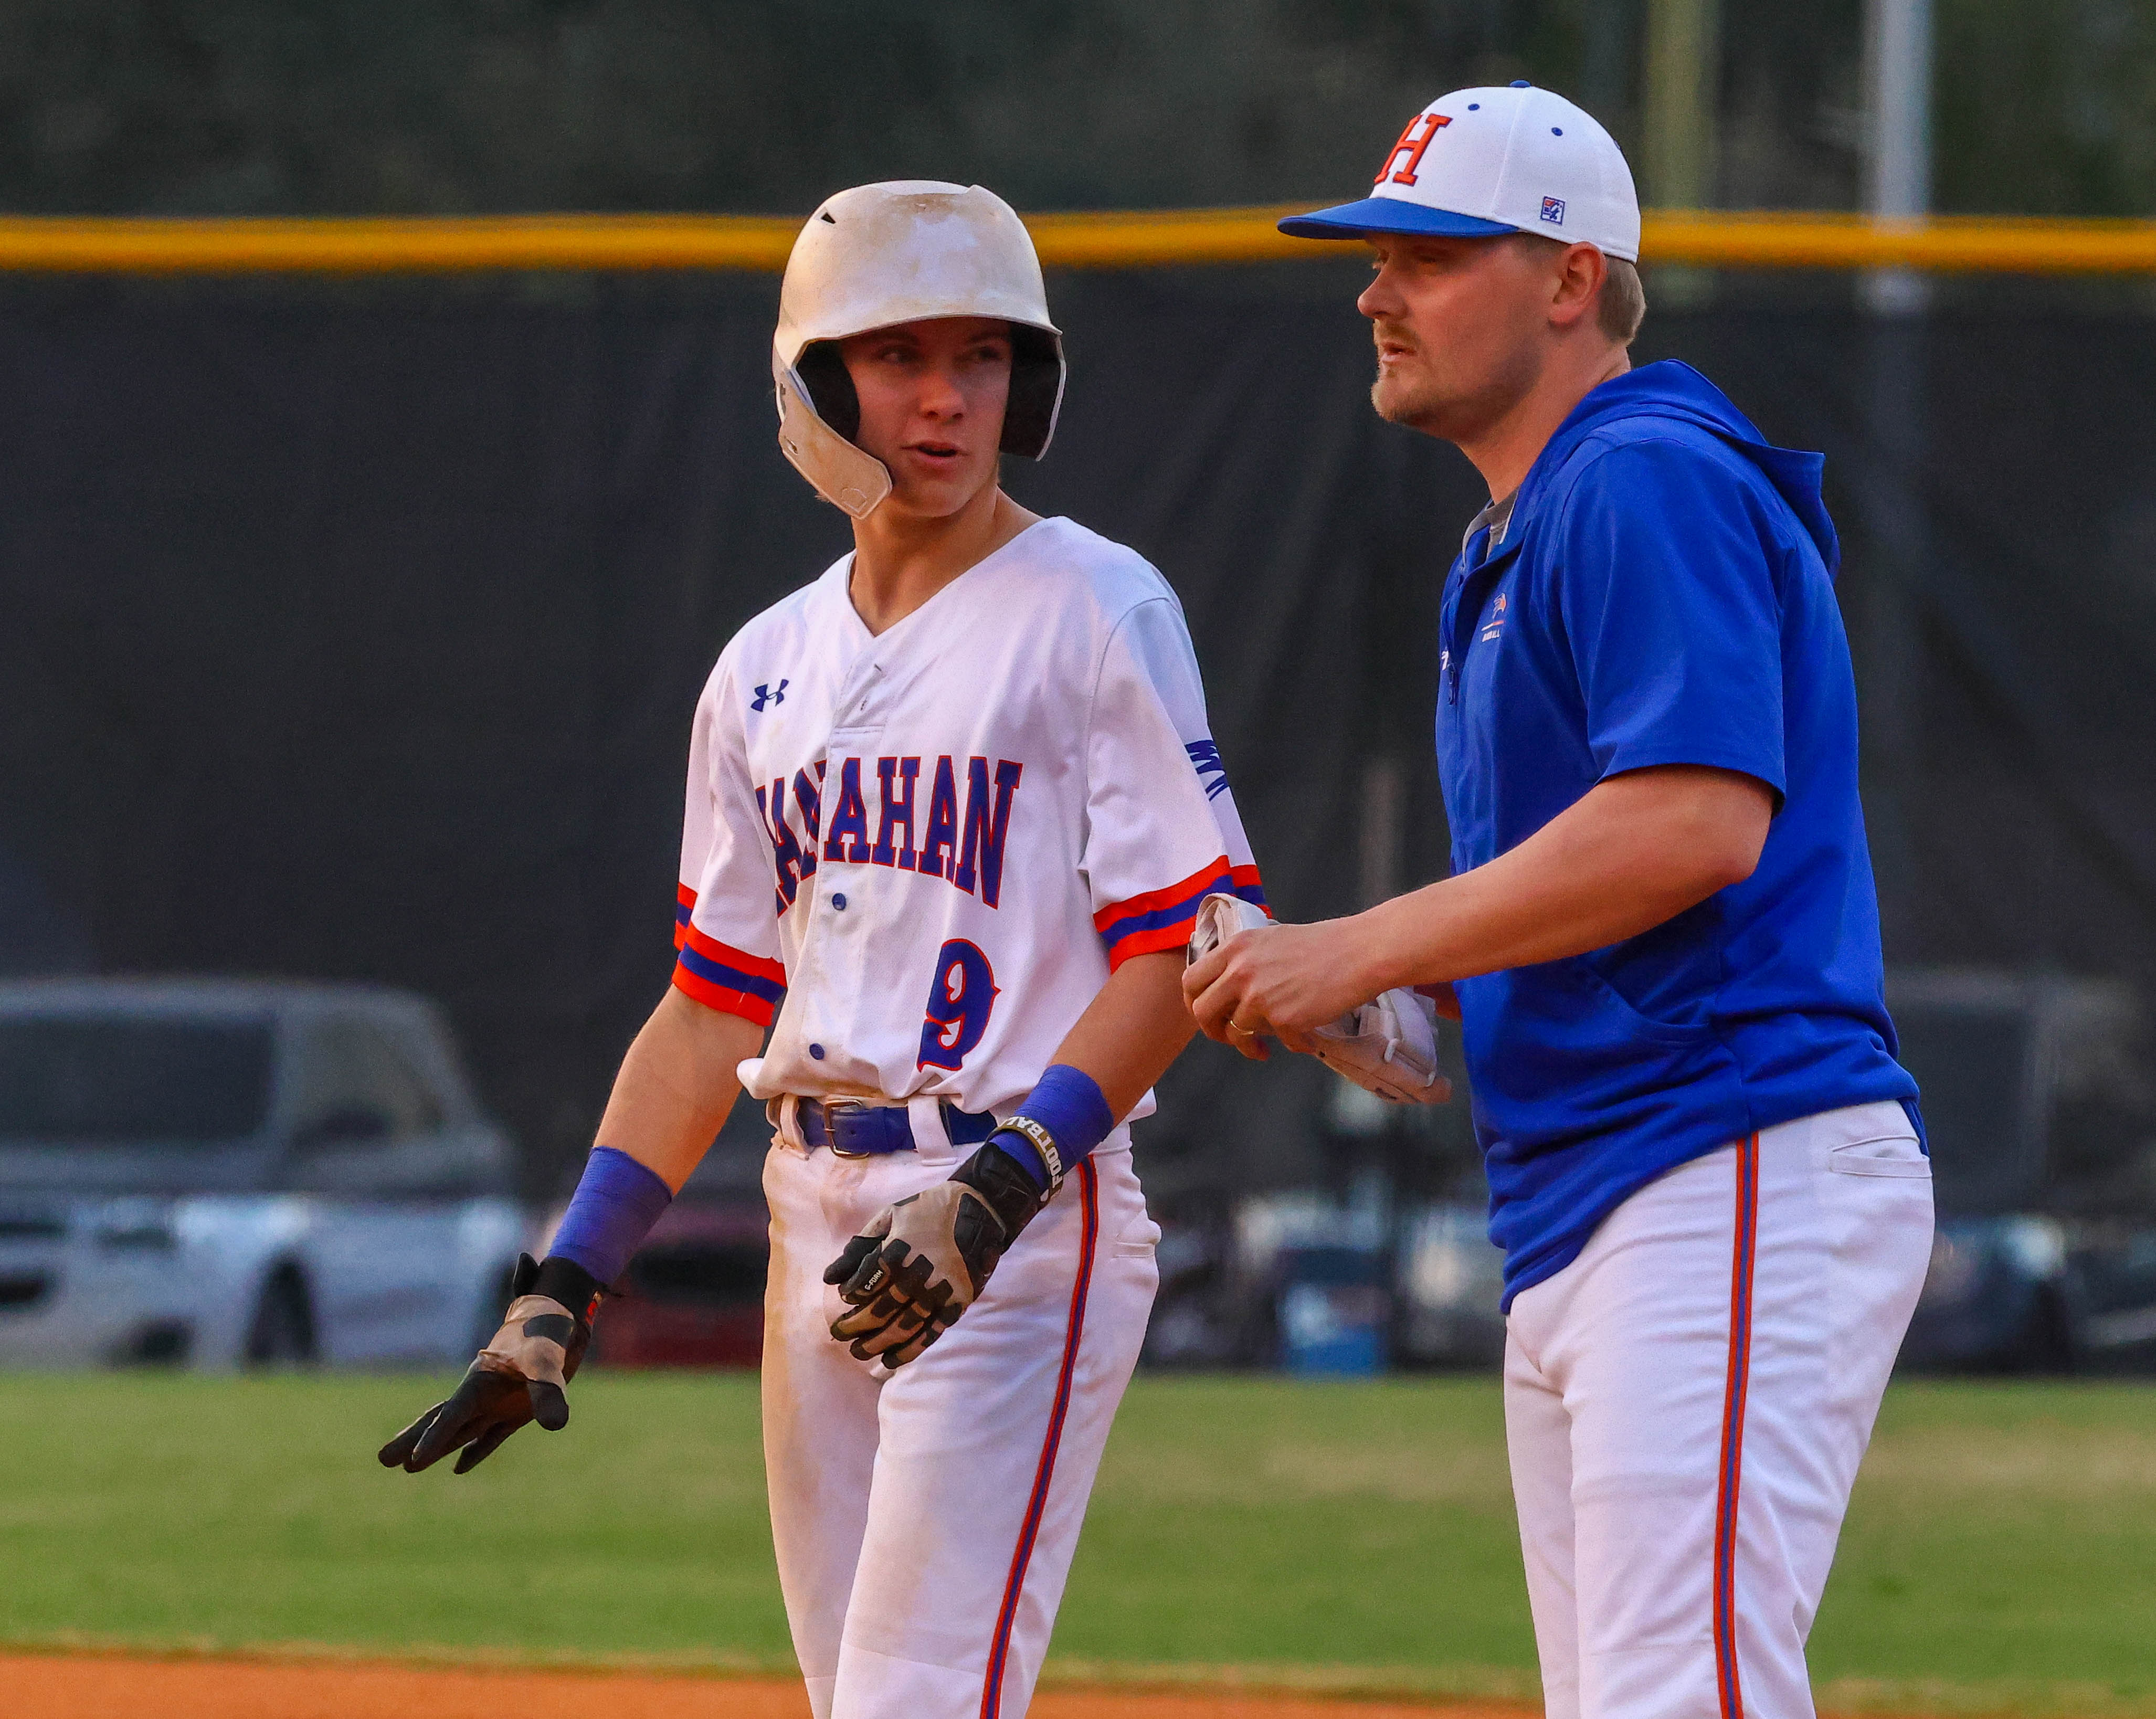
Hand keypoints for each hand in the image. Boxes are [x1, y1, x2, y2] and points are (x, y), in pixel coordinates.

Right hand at [378, 1253, 593, 1475]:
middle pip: (443, 1422)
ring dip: (437, 1449)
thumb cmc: (546, 1332)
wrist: (560, 1317)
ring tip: (407, 1468)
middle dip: (414, 1441)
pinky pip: (491, 1436)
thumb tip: (555, 1425)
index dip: (435, 1437)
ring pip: (460, 1431)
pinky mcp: (516, 1410)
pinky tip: (458, 1467)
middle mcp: (483, 1394)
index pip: (453, 1414)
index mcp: (481, 1379)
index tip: (412, 1460)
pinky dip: (476, 1451)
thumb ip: (548, 1391)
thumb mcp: (547, 1360)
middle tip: (381, 1460)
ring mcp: (497, 1403)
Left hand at [824, 1140, 1042, 1366]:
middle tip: (839, 1333)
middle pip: (878, 1312)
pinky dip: (908, 1351)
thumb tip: (828, 1279)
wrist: (980, 1211)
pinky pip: (929, 1334)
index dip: (850, 1296)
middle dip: (854, 1327)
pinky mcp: (957, 1304)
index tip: (846, 1298)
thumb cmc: (928, 1210)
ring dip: (876, 1345)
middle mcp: (917, 1278)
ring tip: (858, 1352)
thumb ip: (858, 1248)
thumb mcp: (889, 1217)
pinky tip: (890, 1360)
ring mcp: (939, 1294)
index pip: (863, 1286)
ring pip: (901, 1329)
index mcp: (897, 1253)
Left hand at [1182, 917, 1381, 1055]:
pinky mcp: (1283, 1018)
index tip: (1208, 1014)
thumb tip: (1226, 992)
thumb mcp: (1270, 941)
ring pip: (1236, 1033)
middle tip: (1227, 1037)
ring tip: (1264, 1048)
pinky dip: (1291, 1044)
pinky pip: (1278, 1042)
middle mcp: (1240, 970)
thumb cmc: (1322, 945)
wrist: (1358, 953)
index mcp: (1235, 947)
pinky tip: (1304, 1039)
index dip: (1194, 1002)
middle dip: (1212, 1031)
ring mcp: (1260, 996)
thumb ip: (1243, 962)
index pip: (1191, 980)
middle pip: (1202, 1011)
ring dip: (1249, 1046)